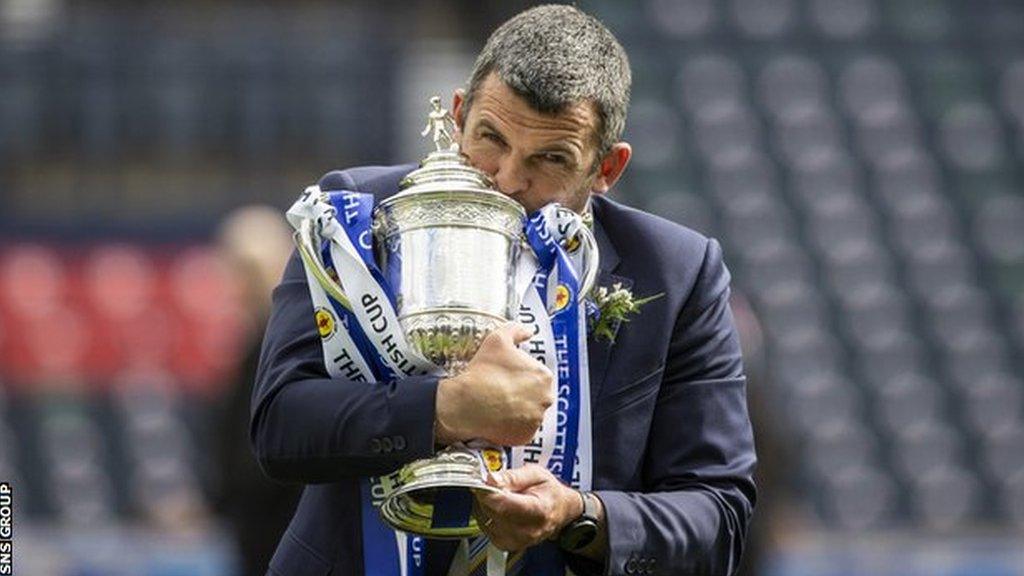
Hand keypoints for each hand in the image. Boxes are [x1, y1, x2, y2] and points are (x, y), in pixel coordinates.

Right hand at [435, 323, 553, 445]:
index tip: (505, 376)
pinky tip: (499, 418)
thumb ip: (515, 330)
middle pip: (536, 394)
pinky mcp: (526, 436)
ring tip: (498, 405)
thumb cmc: (482, 372)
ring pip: (530, 412)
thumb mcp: (497, 340)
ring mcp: (537, 420)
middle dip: (522, 392)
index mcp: (544, 376)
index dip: (520, 374)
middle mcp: (546, 399)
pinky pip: (522, 430)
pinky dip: (513, 426)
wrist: (466, 405)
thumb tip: (527, 331)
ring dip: (518, 409)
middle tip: (501, 390)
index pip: (536, 374)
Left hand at [473, 464, 581, 551]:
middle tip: (492, 483)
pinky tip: (496, 507)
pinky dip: (486, 515)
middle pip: (493, 512)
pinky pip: (485, 528)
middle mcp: (529, 531)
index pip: (504, 504)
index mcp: (539, 510)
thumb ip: (514, 476)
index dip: (488, 491)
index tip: (483, 480)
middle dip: (487, 495)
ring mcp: (518, 540)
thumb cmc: (550, 492)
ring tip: (498, 494)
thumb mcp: (537, 474)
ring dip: (485, 505)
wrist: (560, 509)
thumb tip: (492, 479)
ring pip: (486, 520)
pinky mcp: (507, 545)